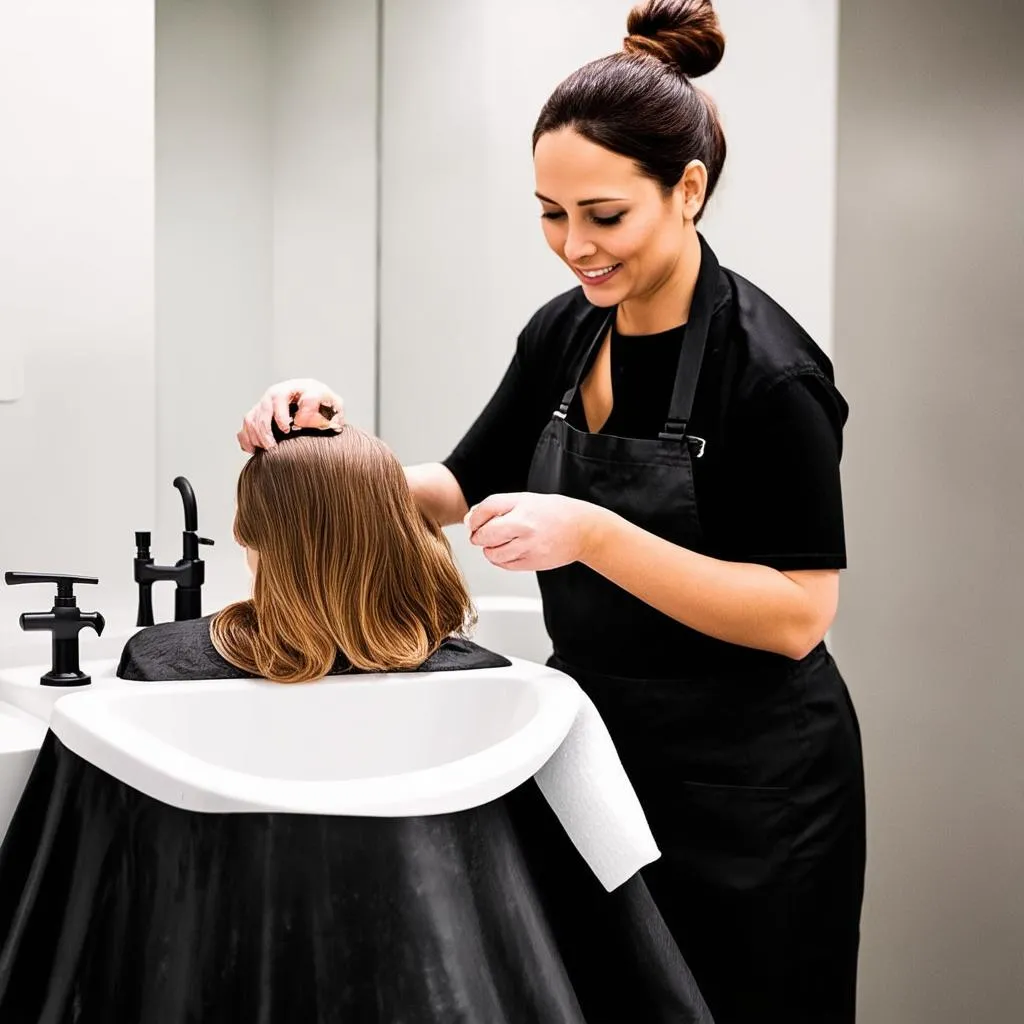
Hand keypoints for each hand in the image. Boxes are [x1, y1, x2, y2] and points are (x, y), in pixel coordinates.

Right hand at [238, 378, 344, 452]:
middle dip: (264, 430)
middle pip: (261, 410)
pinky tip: (254, 450)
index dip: (279, 415)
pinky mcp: (260, 418)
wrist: (324, 410)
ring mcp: (266, 406)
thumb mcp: (334, 405)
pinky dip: (246, 440)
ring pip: (250, 419)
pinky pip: (245, 428)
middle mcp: (276, 395)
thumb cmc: (328, 407)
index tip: (286, 430)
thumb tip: (299, 419)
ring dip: (255, 436)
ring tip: (266, 450)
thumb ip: (320, 409)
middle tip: (272, 447)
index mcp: (293, 388)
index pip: (278, 397)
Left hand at [464, 492, 605, 571]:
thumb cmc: (555, 513)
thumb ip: (499, 507)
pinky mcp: (532, 562)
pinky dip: (500, 559)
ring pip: (492, 553)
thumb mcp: (527, 500)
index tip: (474, 522)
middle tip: (480, 535)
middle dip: (477, 536)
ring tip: (497, 543)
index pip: (485, 509)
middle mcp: (525, 525)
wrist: (583, 530)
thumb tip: (471, 518)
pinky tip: (508, 551)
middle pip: (485, 534)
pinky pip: (504, 564)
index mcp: (523, 504)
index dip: (474, 518)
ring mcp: (529, 546)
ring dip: (488, 550)